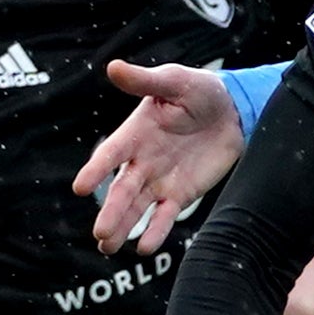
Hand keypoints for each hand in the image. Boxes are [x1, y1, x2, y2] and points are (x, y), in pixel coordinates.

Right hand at [76, 60, 247, 252]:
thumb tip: (112, 66)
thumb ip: (145, 80)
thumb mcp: (174, 81)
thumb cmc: (198, 90)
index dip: (96, 169)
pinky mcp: (180, 194)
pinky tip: (145, 248)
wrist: (232, 111)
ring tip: (107, 247)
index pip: (111, 154)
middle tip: (100, 233)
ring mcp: (159, 180)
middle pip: (123, 189)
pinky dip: (155, 232)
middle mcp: (142, 160)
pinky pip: (164, 216)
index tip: (80, 187)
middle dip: (111, 211)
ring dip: (123, 227)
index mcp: (135, 133)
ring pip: (137, 208)